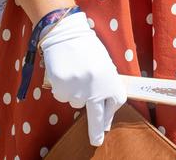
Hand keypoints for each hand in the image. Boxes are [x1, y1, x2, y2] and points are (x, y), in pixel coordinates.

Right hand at [40, 11, 126, 145]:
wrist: (65, 34)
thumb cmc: (87, 47)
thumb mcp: (103, 62)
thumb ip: (106, 83)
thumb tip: (105, 106)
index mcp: (108, 78)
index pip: (116, 101)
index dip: (110, 113)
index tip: (105, 128)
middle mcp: (93, 87)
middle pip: (95, 115)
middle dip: (97, 131)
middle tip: (97, 141)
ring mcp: (75, 89)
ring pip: (76, 102)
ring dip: (77, 94)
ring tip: (76, 73)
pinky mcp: (59, 89)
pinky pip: (63, 96)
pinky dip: (64, 89)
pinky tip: (65, 73)